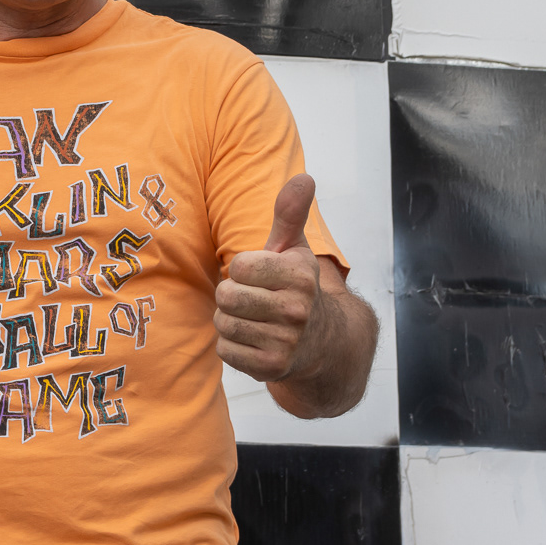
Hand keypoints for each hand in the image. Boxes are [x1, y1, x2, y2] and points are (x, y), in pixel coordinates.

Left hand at [214, 173, 323, 382]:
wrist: (322, 342)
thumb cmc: (295, 288)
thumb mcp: (294, 248)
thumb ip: (290, 213)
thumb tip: (304, 177)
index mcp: (300, 276)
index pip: (238, 266)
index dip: (242, 269)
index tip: (260, 276)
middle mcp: (297, 310)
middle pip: (226, 295)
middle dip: (231, 296)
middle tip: (251, 299)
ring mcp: (286, 342)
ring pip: (223, 323)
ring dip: (229, 320)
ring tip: (252, 319)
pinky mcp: (271, 368)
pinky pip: (226, 350)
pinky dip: (232, 346)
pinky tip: (253, 340)